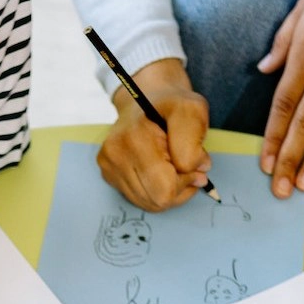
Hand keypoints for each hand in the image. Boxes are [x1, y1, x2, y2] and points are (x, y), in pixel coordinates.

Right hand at [97, 58, 211, 210]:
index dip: (187, 180)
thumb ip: (195, 142)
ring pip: (148, 203)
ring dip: (169, 190)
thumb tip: (196, 172)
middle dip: (179, 187)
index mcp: (134, 138)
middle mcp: (115, 154)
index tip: (195, 161)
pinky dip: (155, 190)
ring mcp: (108, 166)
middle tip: (186, 166)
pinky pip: (139, 199)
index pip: (166, 190)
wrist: (143, 99)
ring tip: (173, 166)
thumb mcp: (192, 110)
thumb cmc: (171, 105)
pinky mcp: (107, 173)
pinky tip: (159, 170)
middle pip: (156, 201)